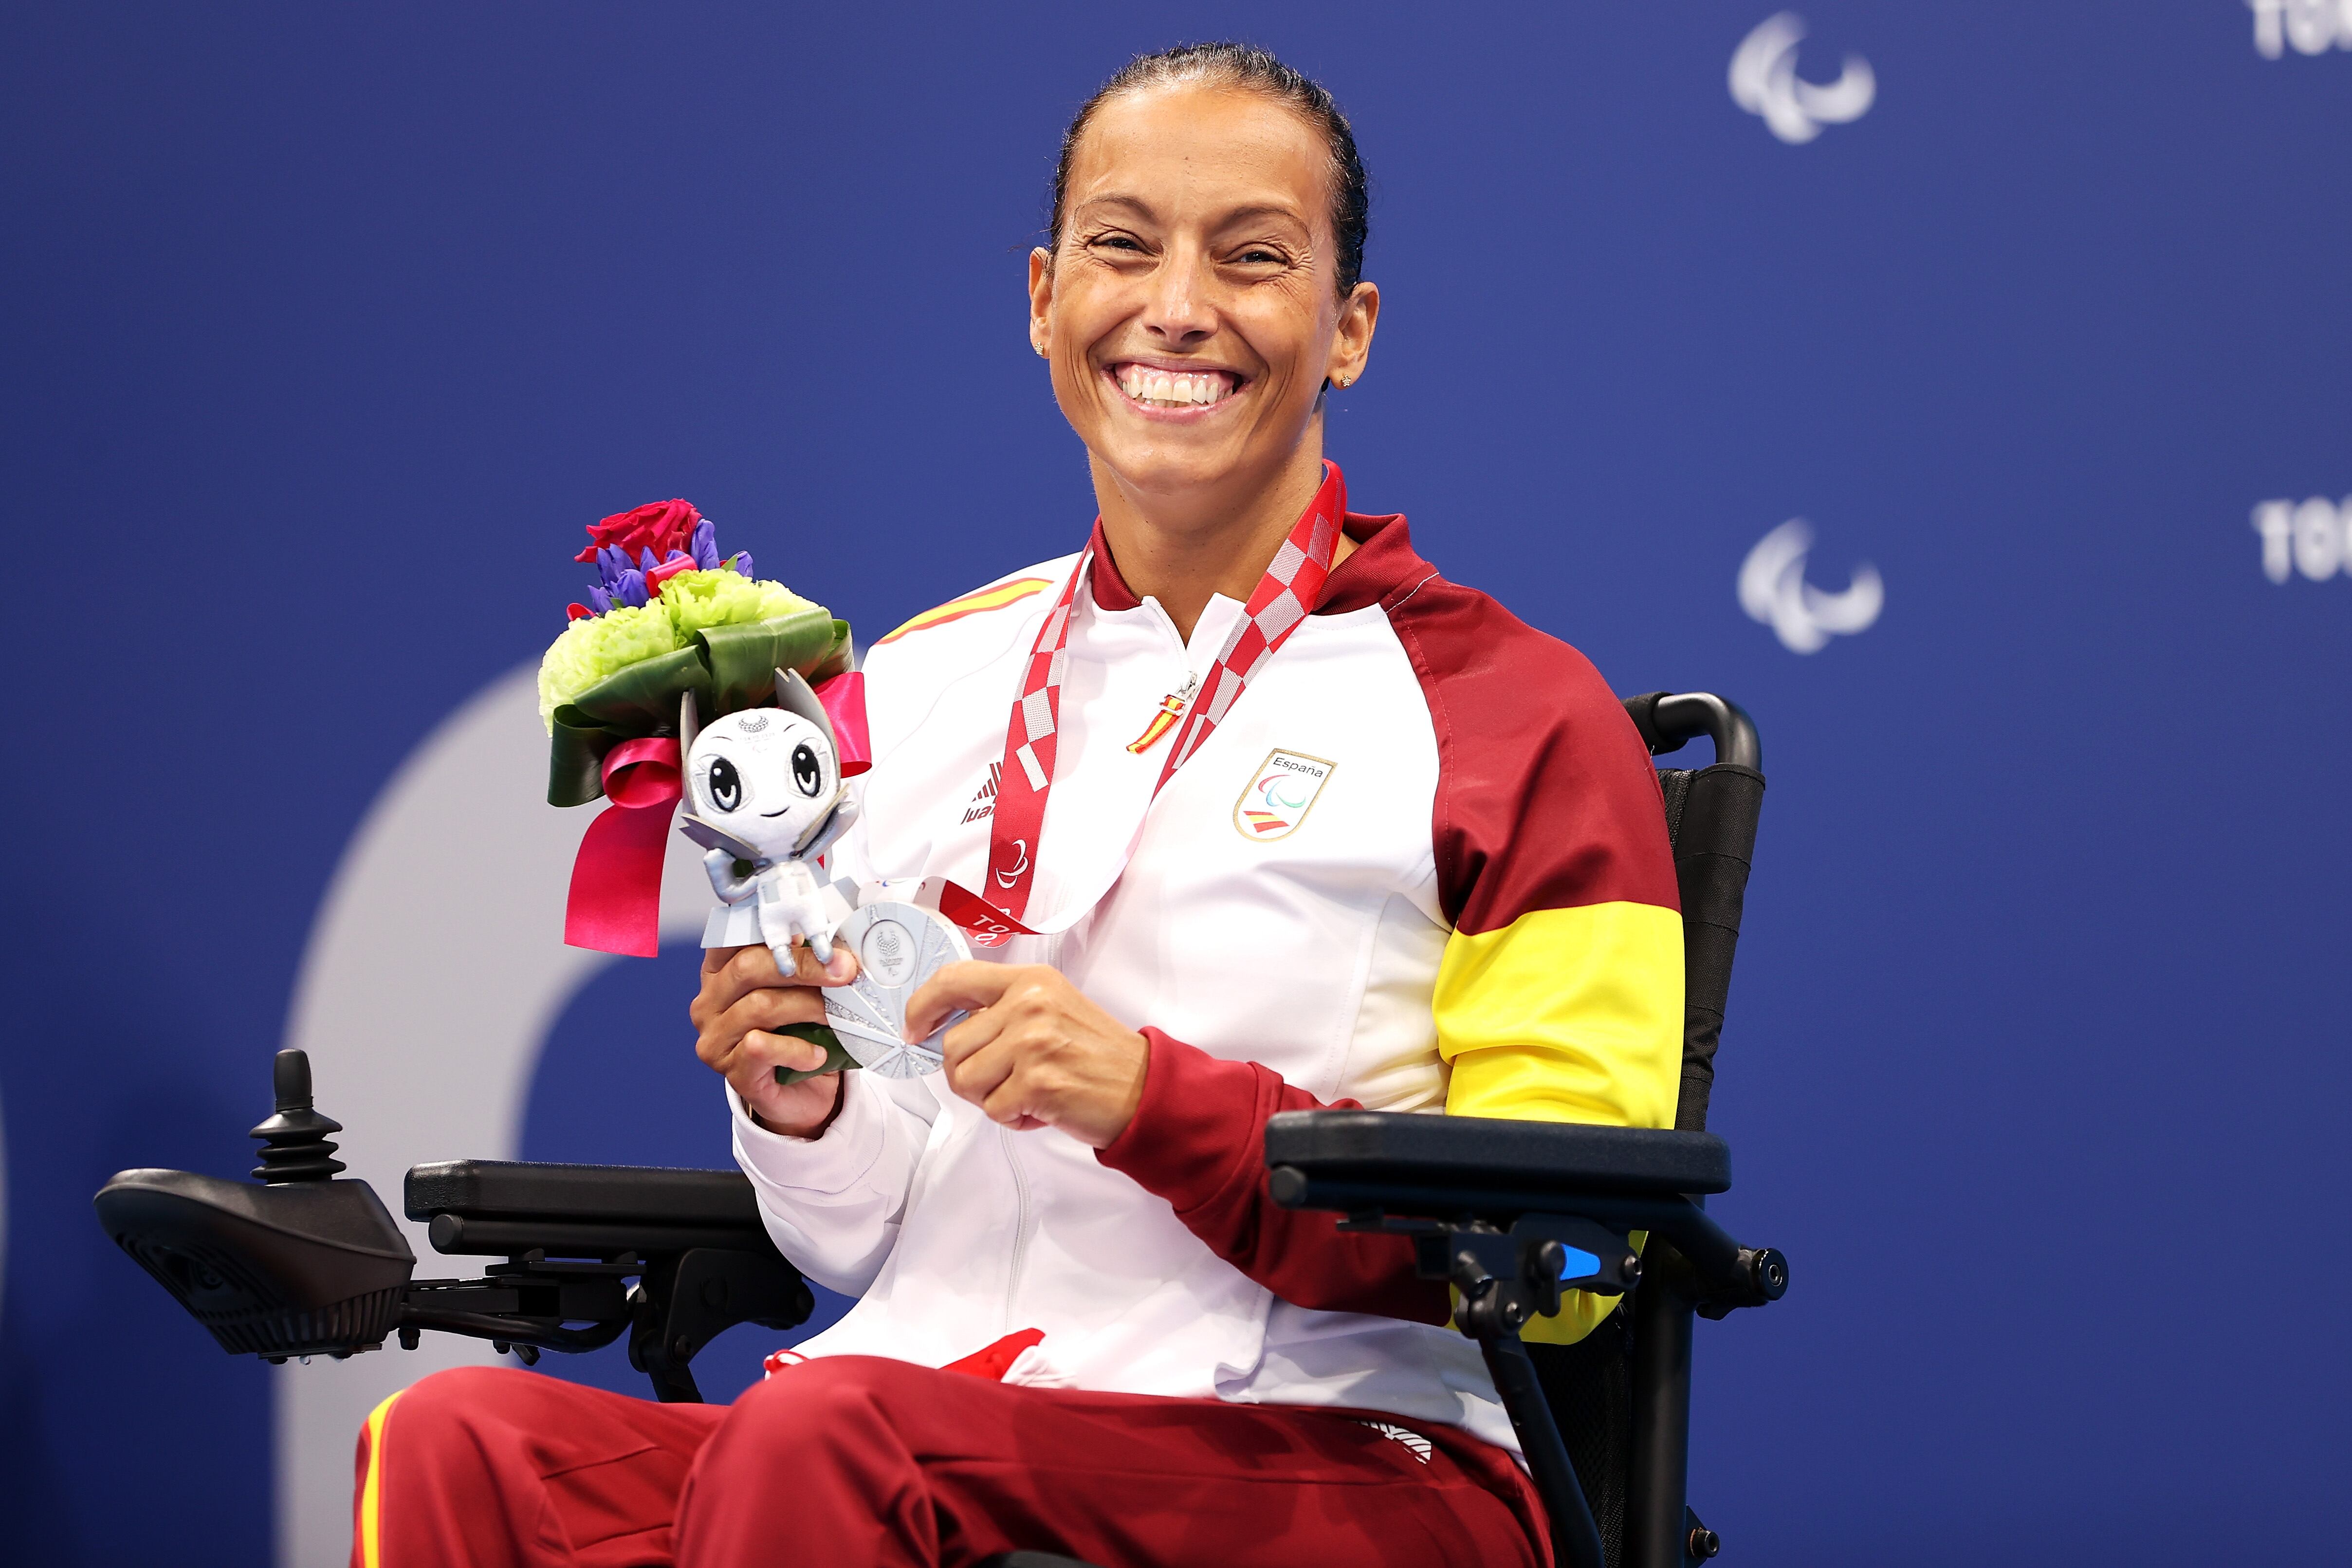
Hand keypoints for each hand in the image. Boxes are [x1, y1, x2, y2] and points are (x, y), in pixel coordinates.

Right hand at [691, 941, 858, 1137]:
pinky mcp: (732, 1071)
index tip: (813, 927)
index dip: (771, 928)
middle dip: (804, 966)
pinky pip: (762, 1048)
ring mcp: (715, 1038)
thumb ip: (805, 963)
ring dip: (808, 1006)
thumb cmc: (799, 1030)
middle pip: (748, 968)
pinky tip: (818, 1054)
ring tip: (837, 1014)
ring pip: (760, 1007)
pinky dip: (797, 1049)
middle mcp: (709, 1001)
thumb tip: (835, 946)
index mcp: (720, 970)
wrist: (803, 1093)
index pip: (733, 937)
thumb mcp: (801, 989)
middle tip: (845, 970)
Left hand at [904, 963, 1148, 1147]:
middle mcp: (1029, 1004)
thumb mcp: (1052, 1009)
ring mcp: (1032, 1042)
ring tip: (1026, 1093)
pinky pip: (992, 1110)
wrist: (1144, 1089)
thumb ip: (1003, 1010)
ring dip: (989, 1098)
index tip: (914, 1030)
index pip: (954, 979)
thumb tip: (943, 1030)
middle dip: (968, 1074)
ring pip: (965, 1080)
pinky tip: (1040, 1109)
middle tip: (1005, 1081)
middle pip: (952, 1045)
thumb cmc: (1096, 1055)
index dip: (922, 1006)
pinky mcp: (1037, 1082)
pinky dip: (1011, 1119)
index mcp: (1031, 980)